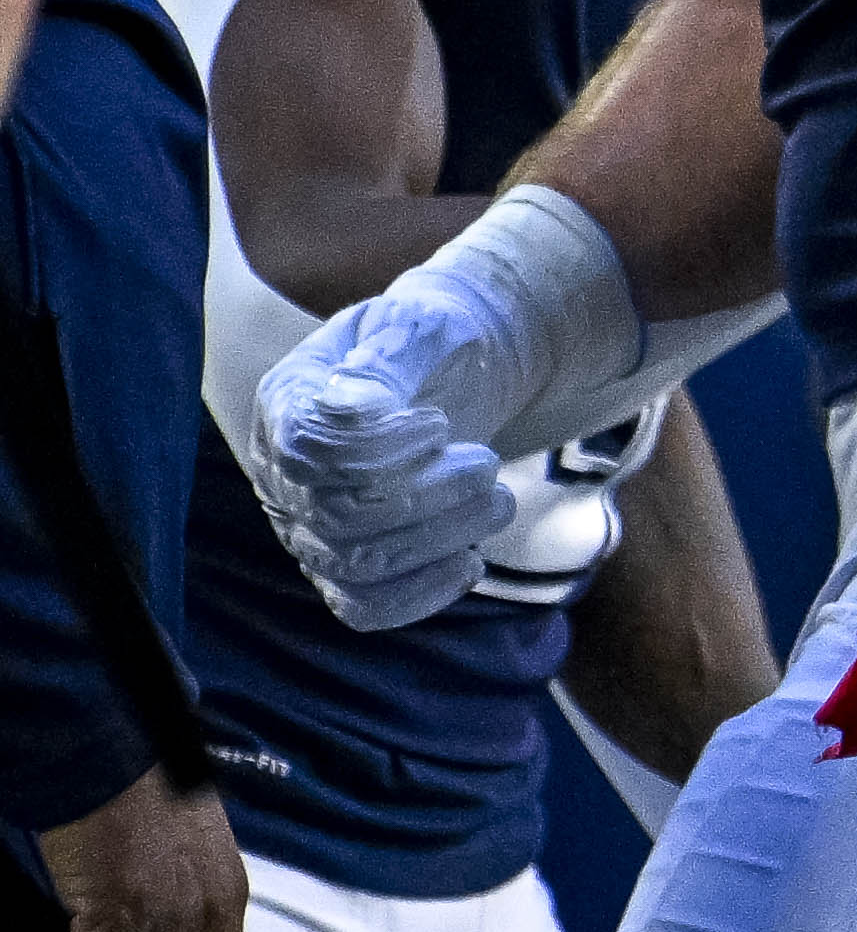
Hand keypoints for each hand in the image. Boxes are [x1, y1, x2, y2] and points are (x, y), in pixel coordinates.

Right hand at [239, 245, 568, 629]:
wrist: (452, 371)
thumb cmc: (433, 342)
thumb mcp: (420, 324)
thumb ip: (391, 358)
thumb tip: (362, 408)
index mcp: (288, 403)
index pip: (310, 448)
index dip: (381, 449)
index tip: (439, 424)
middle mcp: (282, 472)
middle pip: (337, 514)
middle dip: (428, 497)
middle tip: (488, 463)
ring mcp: (306, 525)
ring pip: (355, 564)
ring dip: (441, 538)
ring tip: (498, 499)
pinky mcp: (342, 565)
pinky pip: (362, 607)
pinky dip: (420, 595)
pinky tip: (470, 561)